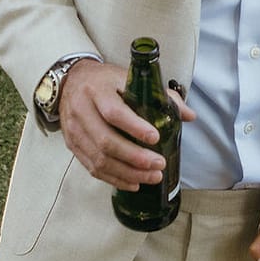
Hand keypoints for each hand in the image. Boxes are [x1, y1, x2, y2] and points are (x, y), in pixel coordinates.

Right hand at [57, 61, 193, 190]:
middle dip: (135, 157)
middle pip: (106, 141)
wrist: (71, 82)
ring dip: (128, 172)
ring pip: (100, 159)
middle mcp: (82, 111)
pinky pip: (93, 168)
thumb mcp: (129, 78)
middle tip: (159, 164)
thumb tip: (189, 115)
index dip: (135, 127)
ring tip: (152, 176)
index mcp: (98, 91)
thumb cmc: (105, 81)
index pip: (114, 112)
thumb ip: (160, 95)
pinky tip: (133, 182)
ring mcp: (75, 131)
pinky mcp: (73, 145)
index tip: (155, 138)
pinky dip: (115, 178)